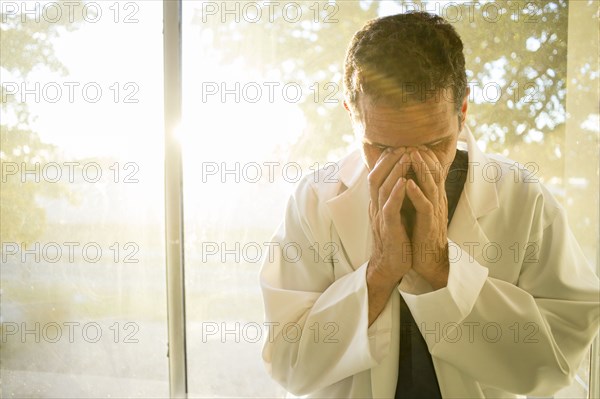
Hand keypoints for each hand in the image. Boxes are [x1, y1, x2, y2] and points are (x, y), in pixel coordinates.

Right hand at [367, 147, 412, 292]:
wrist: (390, 267)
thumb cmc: (396, 240)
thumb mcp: (394, 215)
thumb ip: (394, 198)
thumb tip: (401, 180)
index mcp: (378, 203)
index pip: (377, 175)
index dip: (386, 160)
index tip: (398, 146)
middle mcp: (376, 207)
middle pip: (375, 177)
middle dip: (389, 160)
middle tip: (402, 145)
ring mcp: (380, 217)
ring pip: (382, 189)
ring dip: (394, 171)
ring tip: (405, 157)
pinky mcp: (388, 229)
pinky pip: (389, 208)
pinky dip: (396, 194)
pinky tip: (403, 182)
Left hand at [406, 148, 449, 289]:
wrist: (429, 260)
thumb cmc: (422, 233)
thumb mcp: (419, 208)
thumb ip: (418, 191)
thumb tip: (411, 173)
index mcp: (433, 196)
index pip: (431, 170)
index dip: (423, 155)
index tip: (413, 141)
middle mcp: (436, 201)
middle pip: (433, 173)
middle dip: (423, 156)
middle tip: (413, 141)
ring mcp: (433, 212)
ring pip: (430, 186)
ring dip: (421, 169)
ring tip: (412, 154)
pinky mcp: (429, 224)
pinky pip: (423, 207)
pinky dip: (416, 194)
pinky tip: (408, 184)